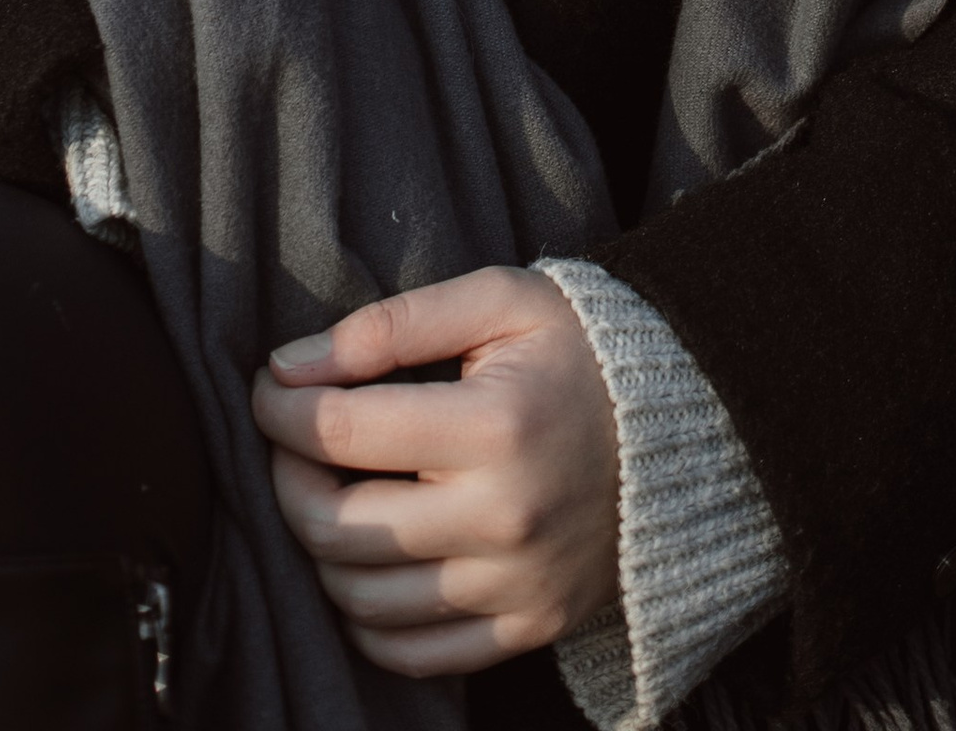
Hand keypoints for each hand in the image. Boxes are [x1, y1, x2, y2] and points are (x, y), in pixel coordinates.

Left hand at [252, 267, 621, 676]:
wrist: (686, 422)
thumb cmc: (579, 350)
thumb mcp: (499, 301)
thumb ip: (393, 324)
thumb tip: (289, 366)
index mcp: (495, 427)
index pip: (341, 431)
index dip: (281, 407)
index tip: (269, 385)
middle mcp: (502, 519)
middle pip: (336, 527)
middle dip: (286, 478)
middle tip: (289, 440)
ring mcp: (515, 586)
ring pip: (359, 599)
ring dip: (318, 549)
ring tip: (328, 493)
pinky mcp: (526, 626)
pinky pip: (409, 653)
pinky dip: (364, 618)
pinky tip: (365, 562)